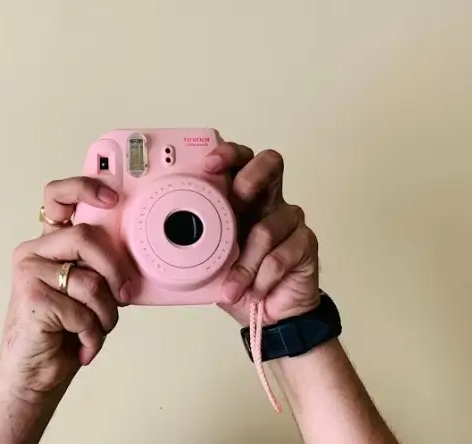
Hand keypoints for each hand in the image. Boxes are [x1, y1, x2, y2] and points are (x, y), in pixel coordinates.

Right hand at [0, 177, 133, 402]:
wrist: (36, 373)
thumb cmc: (64, 331)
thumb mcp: (90, 291)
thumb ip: (101, 267)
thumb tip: (132, 258)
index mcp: (51, 243)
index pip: (58, 197)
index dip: (84, 187)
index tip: (111, 196)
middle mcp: (35, 252)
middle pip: (86, 237)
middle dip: (115, 269)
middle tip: (124, 294)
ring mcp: (29, 272)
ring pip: (89, 280)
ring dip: (105, 313)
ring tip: (97, 329)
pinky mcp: (31, 297)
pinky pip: (81, 310)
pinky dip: (92, 334)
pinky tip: (83, 344)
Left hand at [202, 144, 319, 324]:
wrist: (272, 314)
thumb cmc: (239, 280)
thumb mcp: (210, 260)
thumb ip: (196, 240)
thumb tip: (166, 235)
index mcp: (242, 197)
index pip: (240, 160)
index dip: (228, 154)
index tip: (208, 164)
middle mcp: (268, 201)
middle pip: (270, 165)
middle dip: (250, 177)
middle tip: (236, 198)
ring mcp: (290, 221)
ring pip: (267, 227)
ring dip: (245, 263)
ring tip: (232, 286)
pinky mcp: (306, 244)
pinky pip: (280, 256)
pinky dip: (261, 278)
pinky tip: (254, 291)